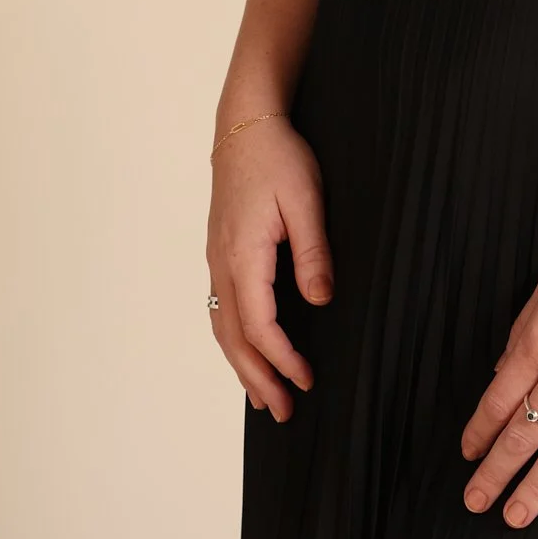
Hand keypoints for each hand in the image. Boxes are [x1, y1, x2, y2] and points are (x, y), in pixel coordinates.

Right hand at [205, 116, 333, 420]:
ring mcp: (217, 260)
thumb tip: (320, 301)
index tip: (306, 381)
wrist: (245, 126)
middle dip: (257, 378)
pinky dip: (233, 339)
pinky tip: (246, 349)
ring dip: (241, 365)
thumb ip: (313, 252)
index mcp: (244, 257)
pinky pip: (222, 309)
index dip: (282, 359)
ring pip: (222, 327)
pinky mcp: (220, 253)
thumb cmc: (278, 158)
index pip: (260, 326)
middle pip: (233, 338)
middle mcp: (223, 265)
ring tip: (262, 396)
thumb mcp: (306, 199)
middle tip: (283, 411)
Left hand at [458, 205, 537, 527]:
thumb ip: (521, 333)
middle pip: (522, 434)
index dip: (479, 433)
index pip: (497, 402)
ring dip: (536, 487)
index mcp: (536, 342)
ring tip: (515, 516)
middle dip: (495, 472)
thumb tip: (501, 374)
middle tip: (476, 501)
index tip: (469, 454)